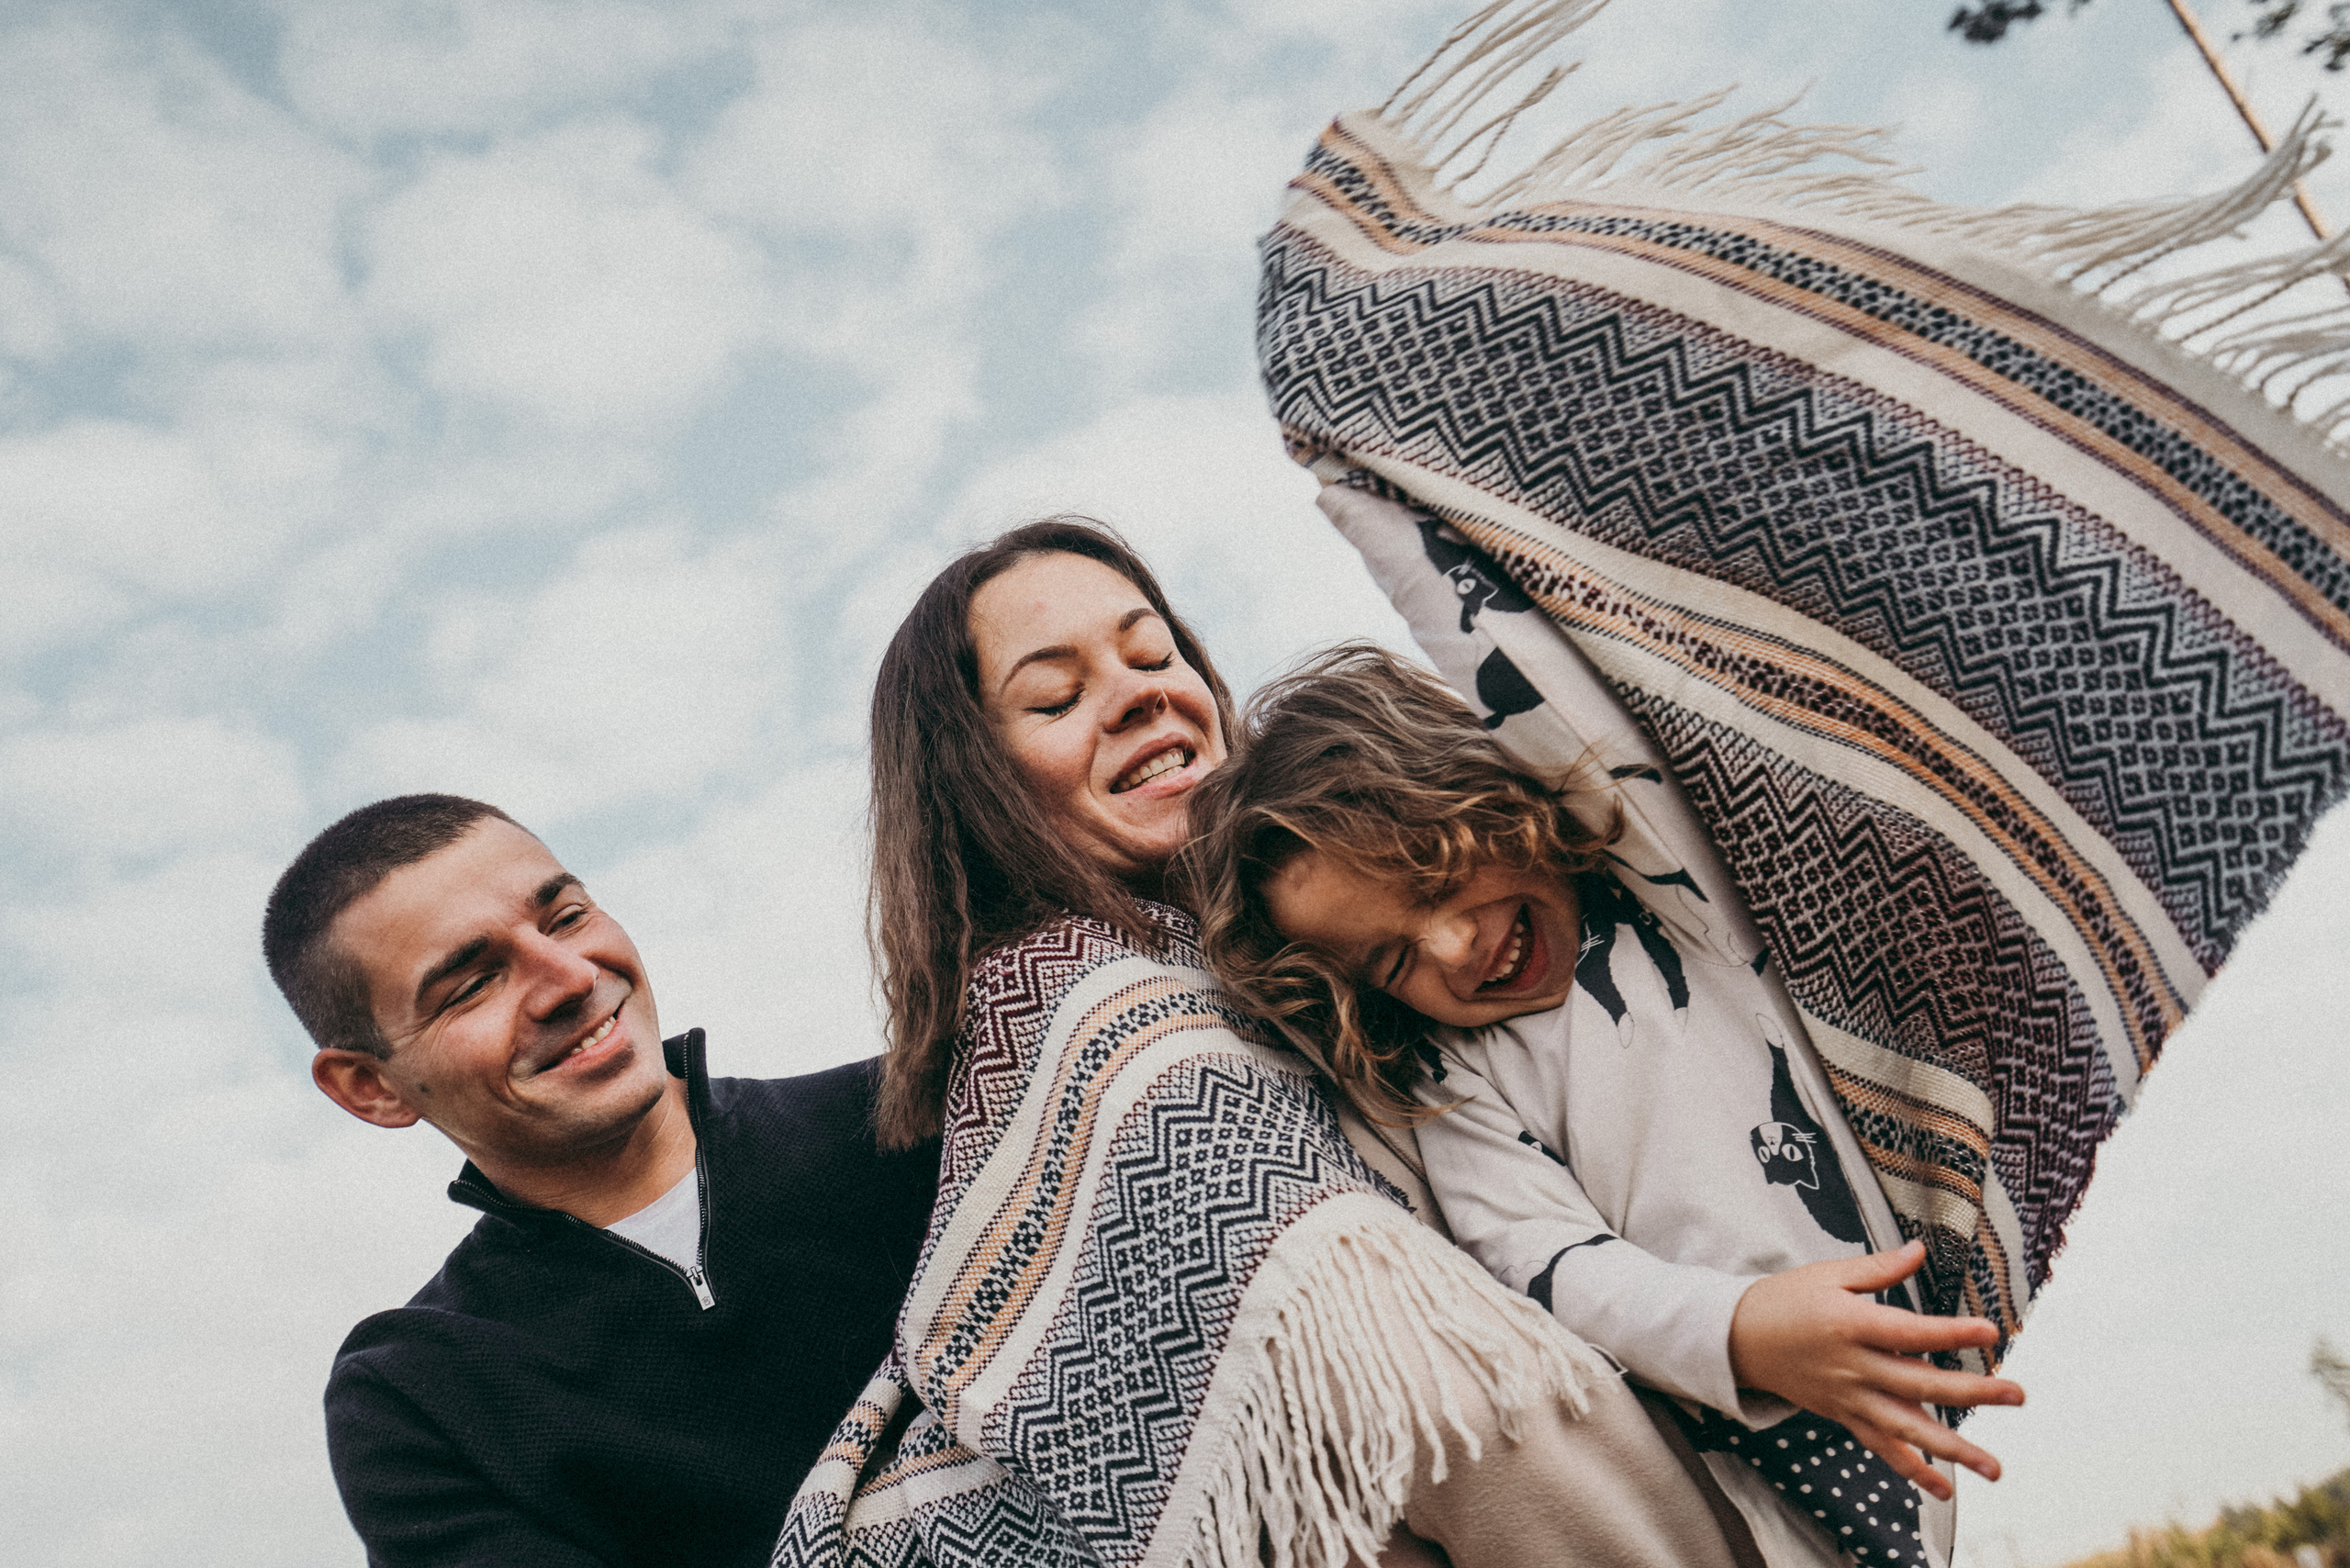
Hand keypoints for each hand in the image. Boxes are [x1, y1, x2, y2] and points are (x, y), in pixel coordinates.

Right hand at [1727, 1240, 2023, 1499]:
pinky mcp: (1843, 1415)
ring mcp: (1849, 1397)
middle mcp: (1853, 1367)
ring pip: (1906, 1428)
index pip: (1911, 1332)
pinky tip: (1943, 1489)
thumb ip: (1878, 1267)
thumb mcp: (1827, 1274)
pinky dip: (1911, 1469)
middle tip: (2017, 1395)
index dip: (1951, 1333)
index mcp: (1850, 1325)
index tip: (1991, 1333)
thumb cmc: (1782, 1299)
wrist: (1736, 1338)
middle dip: (1972, 1393)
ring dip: (1952, 1450)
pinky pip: (1880, 1447)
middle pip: (1920, 1384)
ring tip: (1992, 1468)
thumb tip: (1919, 1251)